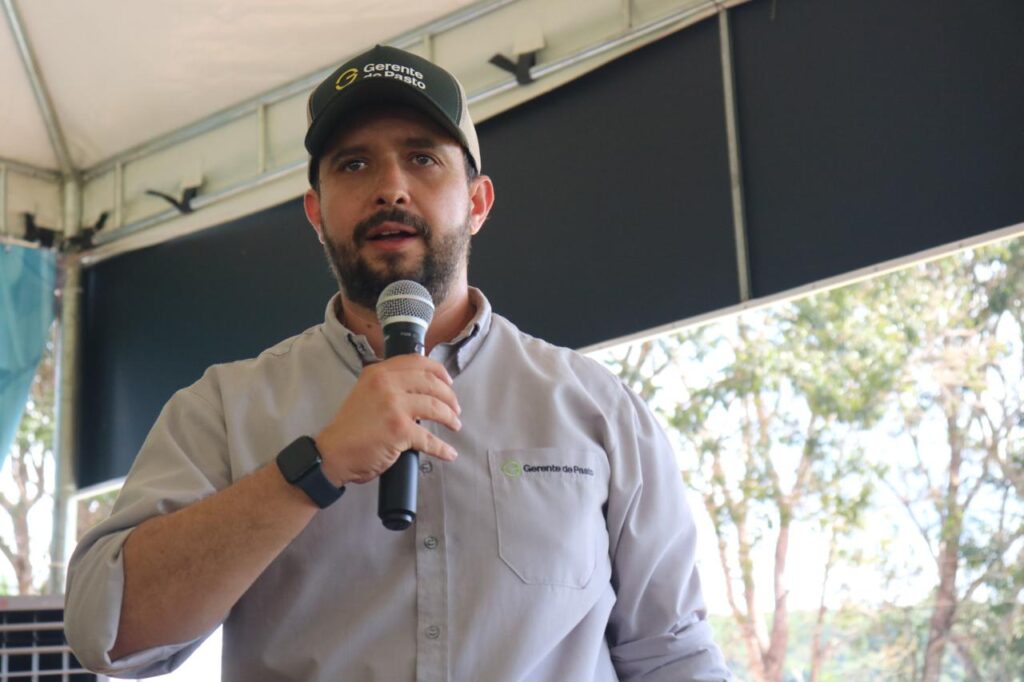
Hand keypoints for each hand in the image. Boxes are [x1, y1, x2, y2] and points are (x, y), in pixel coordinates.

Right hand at [314, 355, 460, 485]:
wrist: (333, 453)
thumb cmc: (350, 428)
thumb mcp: (365, 393)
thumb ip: (388, 385)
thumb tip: (418, 388)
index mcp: (378, 372)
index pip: (417, 362)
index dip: (439, 371)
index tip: (448, 381)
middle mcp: (386, 384)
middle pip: (431, 383)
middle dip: (449, 397)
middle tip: (455, 408)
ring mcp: (394, 406)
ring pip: (435, 407)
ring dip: (450, 418)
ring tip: (455, 425)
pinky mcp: (399, 430)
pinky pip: (429, 438)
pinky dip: (443, 448)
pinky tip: (449, 453)